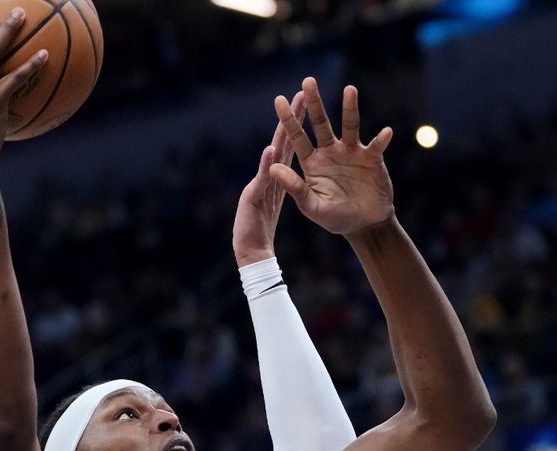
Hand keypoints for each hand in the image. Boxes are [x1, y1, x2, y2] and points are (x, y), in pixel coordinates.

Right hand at [232, 91, 305, 266]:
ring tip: (284, 116)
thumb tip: (283, 165)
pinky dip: (266, 167)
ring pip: (272, 156)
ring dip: (279, 135)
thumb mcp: (272, 201)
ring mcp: (260, 184)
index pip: (288, 144)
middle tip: (300, 94)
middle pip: (281, 142)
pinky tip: (270, 152)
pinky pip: (263, 181)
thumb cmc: (260, 228)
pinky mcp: (253, 198)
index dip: (296, 122)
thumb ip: (281, 183)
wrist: (250, 250)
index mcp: (276, 176)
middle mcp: (268, 175)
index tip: (305, 100)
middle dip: (290, 117)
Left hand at [270, 78, 394, 237]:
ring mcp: (351, 152)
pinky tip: (386, 132)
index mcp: (311, 162)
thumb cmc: (335, 217)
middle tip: (308, 81)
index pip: (297, 138)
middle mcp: (330, 152)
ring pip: (349, 126)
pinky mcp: (372, 158)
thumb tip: (272, 169)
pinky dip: (381, 140)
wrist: (363, 225)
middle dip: (314, 102)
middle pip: (321, 123)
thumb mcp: (311, 205)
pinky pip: (376, 146)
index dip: (289, 120)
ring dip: (350, 108)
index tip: (279, 100)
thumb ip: (293, 187)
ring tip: (349, 89)